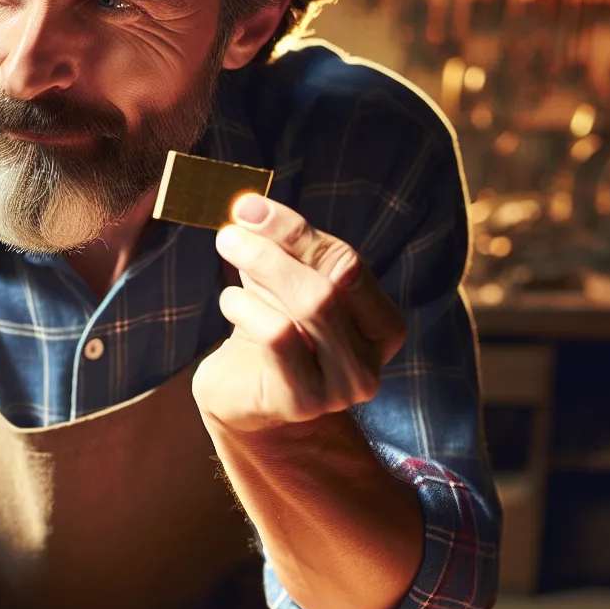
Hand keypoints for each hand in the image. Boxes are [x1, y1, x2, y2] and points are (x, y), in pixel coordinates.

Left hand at [193, 195, 406, 431]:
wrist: (245, 400)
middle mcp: (371, 360)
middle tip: (229, 231)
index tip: (248, 207)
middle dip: (277, 248)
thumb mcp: (283, 284)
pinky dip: (246, 307)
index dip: (296, 230)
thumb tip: (251, 208)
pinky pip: (279, 337)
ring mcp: (341, 386)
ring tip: (227, 252)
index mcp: (382, 325)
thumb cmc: (271, 332)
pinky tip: (231, 301)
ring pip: (313, 305)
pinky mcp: (302, 401)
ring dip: (261, 268)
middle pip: (334, 283)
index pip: (348, 263)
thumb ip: (281, 249)